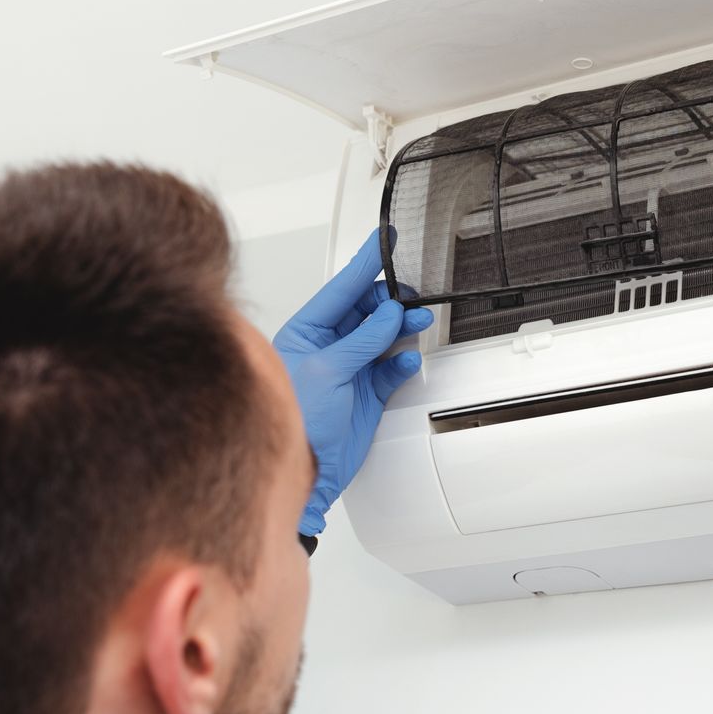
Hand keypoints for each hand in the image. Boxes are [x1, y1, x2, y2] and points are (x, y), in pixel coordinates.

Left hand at [273, 230, 434, 535]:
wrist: (306, 474)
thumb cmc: (294, 422)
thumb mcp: (327, 371)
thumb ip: (361, 340)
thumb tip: (388, 315)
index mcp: (305, 333)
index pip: (340, 289)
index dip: (364, 264)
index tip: (383, 240)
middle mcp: (326, 348)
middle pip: (366, 311)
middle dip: (391, 301)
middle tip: (411, 297)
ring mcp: (348, 370)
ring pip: (383, 337)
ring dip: (402, 329)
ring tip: (418, 324)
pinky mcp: (366, 394)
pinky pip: (391, 369)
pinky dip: (403, 363)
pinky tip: (407, 361)